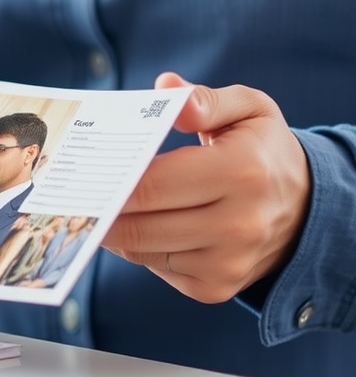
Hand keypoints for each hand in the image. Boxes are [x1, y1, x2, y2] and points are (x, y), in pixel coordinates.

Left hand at [102, 73, 310, 302]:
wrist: (307, 210)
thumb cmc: (263, 151)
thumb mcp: (248, 110)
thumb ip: (204, 99)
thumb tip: (164, 88)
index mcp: (242, 172)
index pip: (151, 184)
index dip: (110, 180)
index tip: (80, 171)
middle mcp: (238, 224)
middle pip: (137, 225)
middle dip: (98, 208)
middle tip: (70, 193)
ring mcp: (228, 263)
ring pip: (139, 250)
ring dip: (112, 229)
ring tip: (94, 205)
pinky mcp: (216, 288)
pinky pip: (155, 268)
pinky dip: (138, 248)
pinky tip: (137, 225)